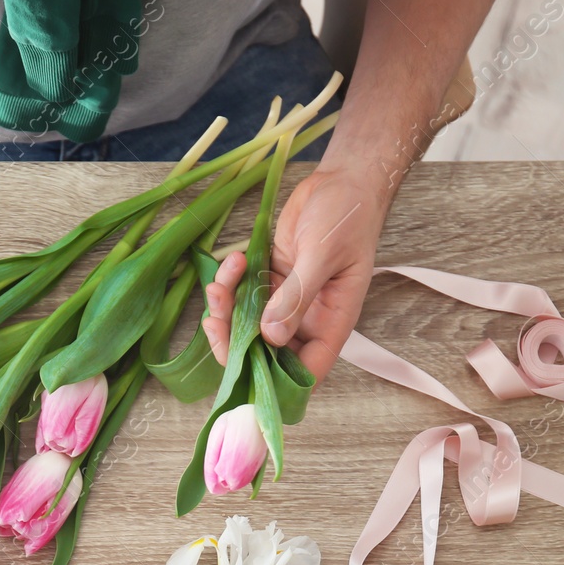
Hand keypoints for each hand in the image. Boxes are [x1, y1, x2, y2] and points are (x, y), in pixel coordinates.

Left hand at [203, 165, 390, 380]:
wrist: (343, 180)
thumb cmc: (348, 217)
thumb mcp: (323, 254)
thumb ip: (297, 296)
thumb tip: (272, 337)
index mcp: (331, 324)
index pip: (304, 373)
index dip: (273, 384)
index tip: (242, 373)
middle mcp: (307, 320)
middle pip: (266, 354)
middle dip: (235, 343)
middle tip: (215, 320)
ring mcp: (286, 300)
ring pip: (247, 325)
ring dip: (227, 309)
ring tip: (222, 281)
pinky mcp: (270, 279)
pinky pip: (242, 295)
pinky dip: (230, 283)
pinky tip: (233, 259)